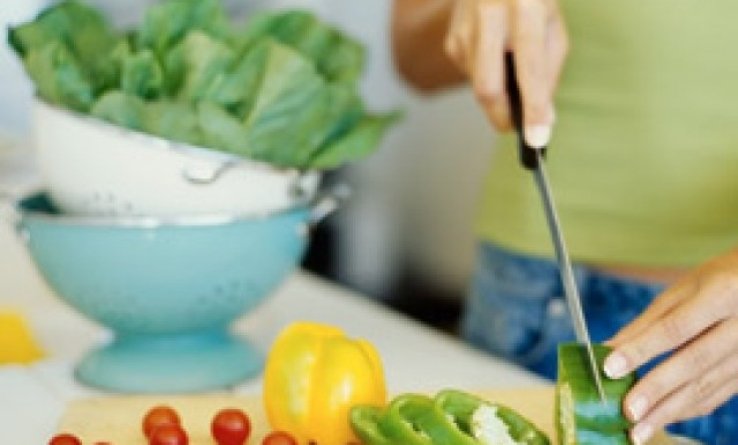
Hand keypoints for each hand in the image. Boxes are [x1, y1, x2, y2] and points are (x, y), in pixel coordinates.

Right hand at [444, 0, 567, 146]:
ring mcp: (464, 29)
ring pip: (479, 86)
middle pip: (487, 87)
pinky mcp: (451, 41)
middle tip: (516, 128)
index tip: (537, 138)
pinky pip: (471, 76)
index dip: (533, 107)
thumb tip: (543, 120)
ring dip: (499, 93)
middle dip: (502, 117)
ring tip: (509, 68)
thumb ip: (549, 73)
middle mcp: (489, 16)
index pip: (529, 68)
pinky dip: (487, 77)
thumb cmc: (529, 1)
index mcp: (525, 7)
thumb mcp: (552, 27)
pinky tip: (494, 56)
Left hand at [605, 249, 737, 443]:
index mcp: (721, 294)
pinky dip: (689, 408)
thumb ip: (647, 322)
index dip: (641, 350)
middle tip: (628, 412)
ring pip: (709, 386)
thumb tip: (608, 348)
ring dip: (671, 410)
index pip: (675, 328)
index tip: (611, 368)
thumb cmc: (720, 280)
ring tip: (640, 429)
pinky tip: (665, 418)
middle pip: (694, 363)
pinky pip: (720, 395)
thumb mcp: (683, 290)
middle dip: (658, 391)